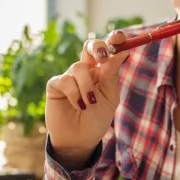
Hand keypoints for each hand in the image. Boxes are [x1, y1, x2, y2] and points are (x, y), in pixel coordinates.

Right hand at [45, 31, 129, 167]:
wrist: (79, 141)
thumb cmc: (97, 120)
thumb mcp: (109, 98)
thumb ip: (111, 75)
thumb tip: (123, 52)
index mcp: (102, 72)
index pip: (108, 50)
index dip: (113, 40)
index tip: (120, 38)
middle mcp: (86, 71)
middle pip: (90, 47)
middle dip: (97, 47)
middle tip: (102, 58)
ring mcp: (70, 77)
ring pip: (79, 67)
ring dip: (87, 86)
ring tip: (89, 104)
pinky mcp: (56, 86)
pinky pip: (65, 80)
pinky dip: (74, 93)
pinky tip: (79, 106)